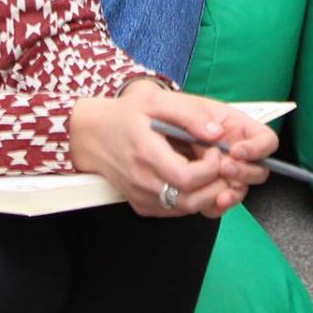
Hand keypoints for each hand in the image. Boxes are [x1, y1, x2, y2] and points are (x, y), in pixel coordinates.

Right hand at [69, 80, 275, 218]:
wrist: (92, 135)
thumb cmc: (124, 116)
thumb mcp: (156, 101)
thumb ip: (189, 115)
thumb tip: (217, 132)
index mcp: (146, 154)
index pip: (187, 178)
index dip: (210, 168)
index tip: (214, 151)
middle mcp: (142, 182)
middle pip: (191, 200)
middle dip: (216, 184)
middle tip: (220, 163)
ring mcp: (141, 197)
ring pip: (186, 209)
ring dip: (207, 193)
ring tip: (210, 170)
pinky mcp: (142, 206)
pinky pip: (175, 211)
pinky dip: (192, 199)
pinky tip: (195, 180)